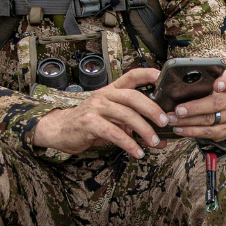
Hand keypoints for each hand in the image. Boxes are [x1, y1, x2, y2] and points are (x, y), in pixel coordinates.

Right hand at [28, 67, 168, 156]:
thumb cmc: (90, 124)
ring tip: (154, 142)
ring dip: (143, 130)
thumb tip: (160, 141)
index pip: (131, 76)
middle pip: (133, 97)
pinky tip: (137, 152)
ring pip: (125, 115)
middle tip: (164, 122)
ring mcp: (96, 108)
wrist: (61, 130)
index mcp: (111, 90)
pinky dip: (129, 143)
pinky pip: (114, 133)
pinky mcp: (89, 123)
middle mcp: (104, 95)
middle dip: (151, 109)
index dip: (147, 74)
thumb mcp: (114, 122)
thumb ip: (135, 128)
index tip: (162, 77)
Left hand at [168, 68, 225, 141]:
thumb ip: (197, 81)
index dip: (224, 82)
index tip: (216, 85)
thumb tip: (167, 79)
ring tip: (172, 120)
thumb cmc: (210, 94)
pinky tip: (179, 129)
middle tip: (178, 110)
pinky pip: (208, 132)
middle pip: (216, 103)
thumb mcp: (208, 84)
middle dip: (195, 107)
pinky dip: (191, 131)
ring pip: (209, 120)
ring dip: (188, 121)